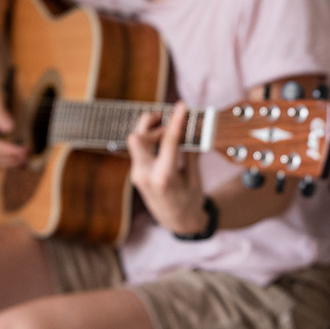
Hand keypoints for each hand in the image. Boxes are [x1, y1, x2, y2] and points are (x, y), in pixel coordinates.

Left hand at [125, 103, 206, 233]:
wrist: (177, 222)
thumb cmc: (190, 202)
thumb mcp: (194, 178)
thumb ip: (189, 153)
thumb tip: (189, 128)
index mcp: (164, 178)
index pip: (168, 141)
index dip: (176, 120)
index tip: (181, 106)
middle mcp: (146, 175)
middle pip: (137, 138)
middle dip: (151, 123)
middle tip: (169, 118)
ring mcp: (137, 175)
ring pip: (135, 142)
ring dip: (149, 130)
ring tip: (167, 128)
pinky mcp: (136, 174)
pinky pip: (139, 150)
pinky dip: (150, 141)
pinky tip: (164, 140)